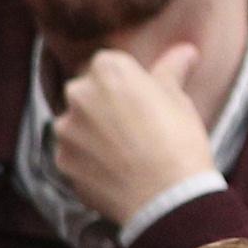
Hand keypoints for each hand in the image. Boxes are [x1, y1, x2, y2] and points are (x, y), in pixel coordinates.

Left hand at [51, 42, 217, 228]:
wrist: (166, 196)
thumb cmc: (177, 141)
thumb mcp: (179, 98)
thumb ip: (172, 68)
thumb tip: (185, 50)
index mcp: (108, 70)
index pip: (109, 64)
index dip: (127, 82)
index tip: (143, 100)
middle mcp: (78, 94)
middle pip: (88, 92)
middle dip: (105, 104)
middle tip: (135, 125)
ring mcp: (65, 130)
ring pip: (78, 123)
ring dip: (94, 132)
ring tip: (125, 151)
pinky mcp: (62, 161)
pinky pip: (75, 153)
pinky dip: (89, 158)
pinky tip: (115, 169)